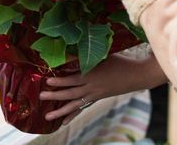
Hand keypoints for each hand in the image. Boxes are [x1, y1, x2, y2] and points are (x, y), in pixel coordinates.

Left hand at [39, 53, 165, 123]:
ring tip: (47, 117)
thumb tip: (68, 54)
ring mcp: (94, 95)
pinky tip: (63, 121)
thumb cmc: (119, 61)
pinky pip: (82, 108)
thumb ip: (85, 57)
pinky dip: (72, 114)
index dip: (60, 81)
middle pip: (71, 93)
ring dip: (60, 111)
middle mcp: (92, 87)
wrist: (135, 76)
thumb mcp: (102, 55)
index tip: (47, 81)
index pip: (73, 79)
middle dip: (55, 96)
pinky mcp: (96, 98)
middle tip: (41, 96)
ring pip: (75, 105)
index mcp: (92, 75)